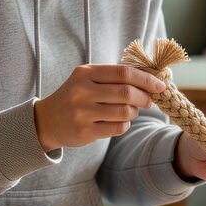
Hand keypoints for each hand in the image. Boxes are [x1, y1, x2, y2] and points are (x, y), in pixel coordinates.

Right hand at [33, 64, 165, 150]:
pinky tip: (119, 122)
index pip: (123, 73)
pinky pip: (118, 128)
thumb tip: (150, 80)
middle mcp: (82, 91)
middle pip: (126, 93)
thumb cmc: (74, 97)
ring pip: (125, 112)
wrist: (46, 121)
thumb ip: (113, 77)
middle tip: (149, 100)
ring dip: (134, 112)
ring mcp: (82, 112)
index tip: (160, 85)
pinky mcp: (85, 132)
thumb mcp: (87, 79)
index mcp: (85, 73)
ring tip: (130, 111)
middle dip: (144, 97)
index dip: (146, 79)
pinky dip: (125, 125)